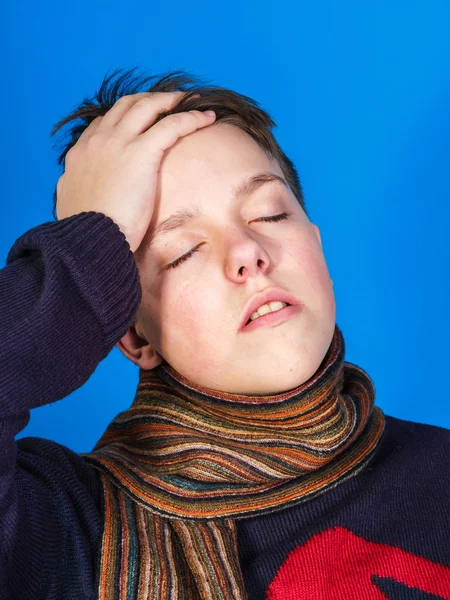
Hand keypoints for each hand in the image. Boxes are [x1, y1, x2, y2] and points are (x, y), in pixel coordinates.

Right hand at [55, 92, 215, 251]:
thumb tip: (78, 190)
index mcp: (81, 153)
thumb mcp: (71, 201)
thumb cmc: (86, 230)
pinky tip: (207, 118)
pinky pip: (172, 124)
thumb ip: (76, 188)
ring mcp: (119, 142)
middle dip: (149, 99)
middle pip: (127, 105)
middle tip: (169, 100)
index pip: (104, 123)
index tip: (141, 119)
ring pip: (148, 106)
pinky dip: (191, 117)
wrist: (91, 237)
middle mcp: (98, 140)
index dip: (125, 116)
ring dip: (171, 100)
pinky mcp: (142, 152)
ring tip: (191, 100)